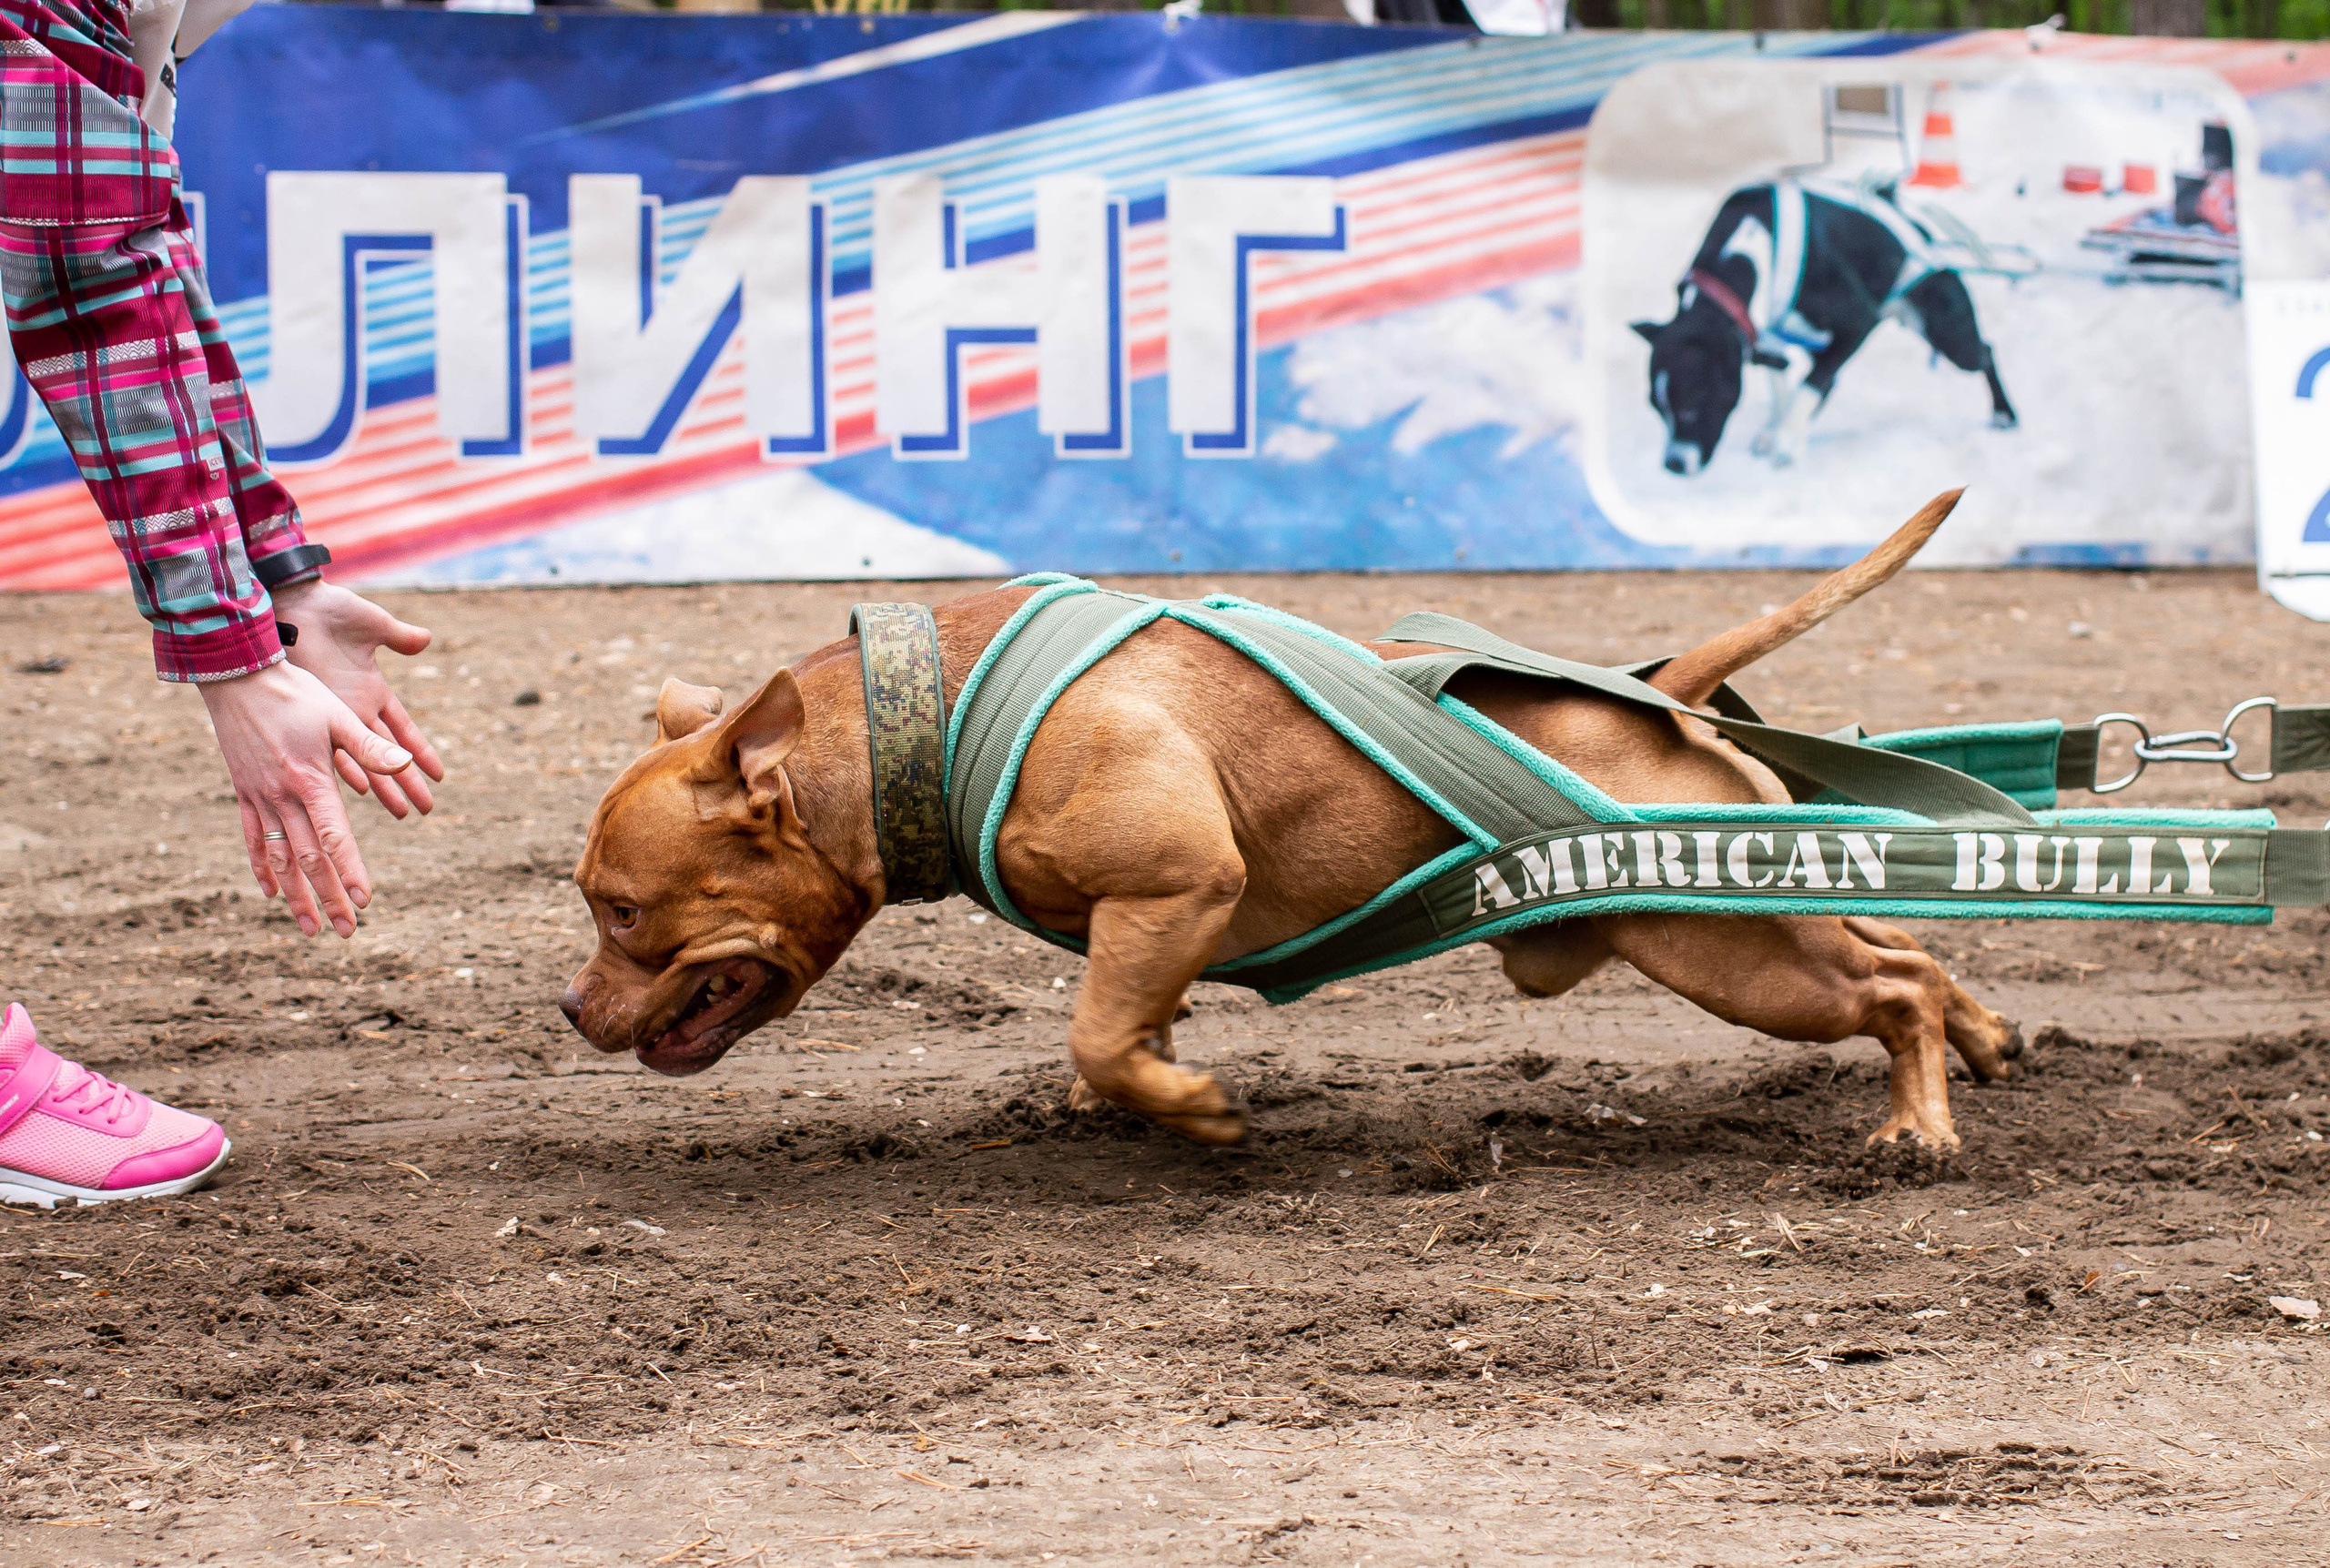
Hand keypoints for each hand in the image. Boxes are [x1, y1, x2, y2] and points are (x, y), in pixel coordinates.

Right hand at [200, 661, 413, 937]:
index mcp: (312, 781)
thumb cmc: (296, 693)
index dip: (350, 871)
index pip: (335, 838)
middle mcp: (283, 797)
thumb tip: (408, 765)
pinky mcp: (245, 793)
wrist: (236, 676)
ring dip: (296, 895)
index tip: (365, 901)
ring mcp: (260, 798)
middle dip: (329, 897)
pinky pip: (253, 838)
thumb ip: (371, 747)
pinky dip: (263, 867)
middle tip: (347, 931)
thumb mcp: (339, 716)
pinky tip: (272, 893)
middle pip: (309, 859)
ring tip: (311, 929)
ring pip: (280, 858)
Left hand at [271, 579, 444, 816]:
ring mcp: (332, 715)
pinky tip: (360, 792)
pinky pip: (331, 750)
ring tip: (399, 811)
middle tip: (425, 809)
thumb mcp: (372, 623)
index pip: (404, 730)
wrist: (289, 605)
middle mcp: (355, 710)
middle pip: (389, 755)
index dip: (422, 752)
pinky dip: (347, 771)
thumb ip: (399, 636)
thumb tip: (425, 639)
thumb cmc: (330, 610)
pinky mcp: (310, 714)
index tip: (439, 775)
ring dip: (383, 786)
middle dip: (408, 782)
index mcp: (373, 690)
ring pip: (364, 760)